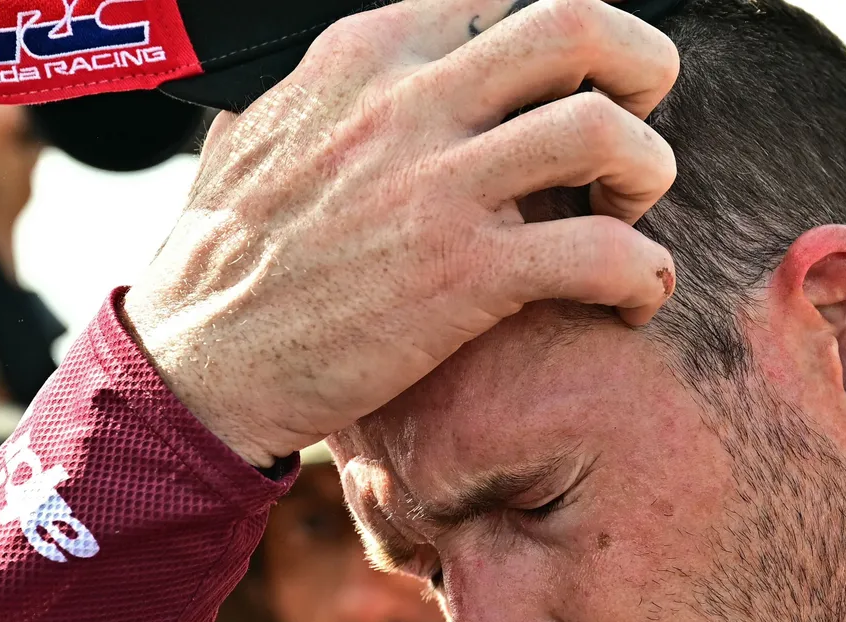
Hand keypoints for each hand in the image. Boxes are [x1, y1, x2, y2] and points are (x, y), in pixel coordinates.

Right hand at [123, 0, 679, 466]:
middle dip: (639, 65)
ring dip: (647, 166)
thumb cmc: (224, 261)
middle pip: (576, 24)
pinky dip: (643, 271)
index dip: (563, 39)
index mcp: (361, 57)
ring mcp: (435, 187)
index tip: (573, 87)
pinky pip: (602, 252)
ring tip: (630, 213)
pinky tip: (635, 294)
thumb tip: (336, 82)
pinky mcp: (462, 277)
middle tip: (637, 123)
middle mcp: (405, 103)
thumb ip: (318, 94)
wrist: (198, 364)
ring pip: (603, 128)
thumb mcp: (253, 136)